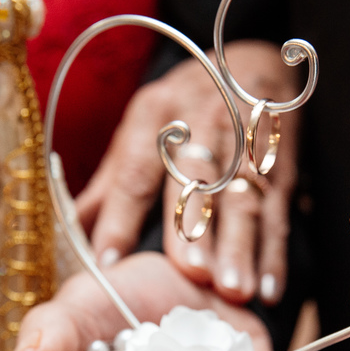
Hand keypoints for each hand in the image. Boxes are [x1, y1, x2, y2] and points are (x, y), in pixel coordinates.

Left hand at [76, 40, 300, 305]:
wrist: (254, 59)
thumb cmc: (185, 108)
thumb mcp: (141, 129)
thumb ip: (109, 184)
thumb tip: (69, 231)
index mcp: (156, 115)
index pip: (135, 170)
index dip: (119, 217)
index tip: (107, 263)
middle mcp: (202, 121)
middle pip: (198, 180)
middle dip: (197, 229)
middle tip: (194, 276)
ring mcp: (246, 139)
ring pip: (243, 196)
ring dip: (241, 246)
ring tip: (235, 291)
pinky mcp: (280, 159)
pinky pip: (278, 208)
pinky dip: (274, 251)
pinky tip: (270, 288)